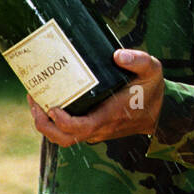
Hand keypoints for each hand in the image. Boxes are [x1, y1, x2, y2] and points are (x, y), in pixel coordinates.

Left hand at [28, 49, 164, 144]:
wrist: (159, 113)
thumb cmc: (152, 91)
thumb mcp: (152, 71)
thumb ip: (138, 61)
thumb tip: (118, 54)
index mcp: (111, 116)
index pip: (81, 128)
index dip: (63, 122)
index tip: (52, 107)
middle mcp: (100, 128)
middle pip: (64, 138)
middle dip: (44, 124)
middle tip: (34, 99)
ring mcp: (94, 131)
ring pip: (63, 137)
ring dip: (45, 124)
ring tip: (35, 100)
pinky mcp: (92, 129)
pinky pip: (68, 131)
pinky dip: (54, 121)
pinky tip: (48, 101)